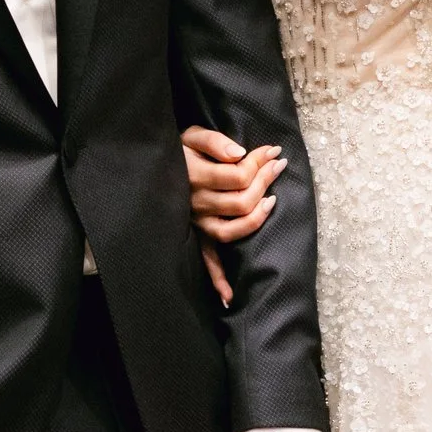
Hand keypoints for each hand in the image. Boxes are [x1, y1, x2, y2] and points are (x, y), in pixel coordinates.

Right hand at [181, 125, 282, 306]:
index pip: (237, 176)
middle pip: (240, 201)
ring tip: (272, 202)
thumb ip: (215, 141)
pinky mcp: (196, 236)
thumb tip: (239, 154)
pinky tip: (229, 297)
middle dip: (264, 181)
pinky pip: (207, 261)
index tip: (274, 152)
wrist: (153, 167)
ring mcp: (196, 223)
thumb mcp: (191, 135)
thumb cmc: (179, 150)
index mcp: (194, 176)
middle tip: (278, 166)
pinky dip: (217, 280)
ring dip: (256, 218)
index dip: (260, 162)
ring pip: (231, 231)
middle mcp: (195, 203)